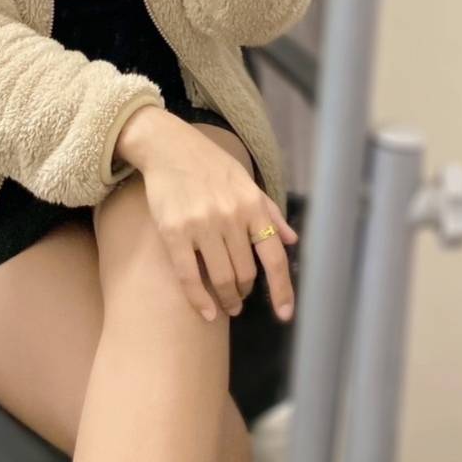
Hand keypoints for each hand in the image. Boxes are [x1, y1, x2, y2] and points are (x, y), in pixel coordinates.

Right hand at [134, 114, 298, 322]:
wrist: (169, 147)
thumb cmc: (210, 165)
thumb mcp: (246, 182)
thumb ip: (269, 212)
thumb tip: (292, 241)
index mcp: (252, 205)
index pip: (273, 257)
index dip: (282, 289)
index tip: (285, 314)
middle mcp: (231, 216)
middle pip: (246, 273)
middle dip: (246, 291)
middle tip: (241, 296)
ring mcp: (202, 225)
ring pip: (222, 278)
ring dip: (228, 298)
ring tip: (228, 304)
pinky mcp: (174, 233)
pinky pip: (189, 277)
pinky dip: (199, 301)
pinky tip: (207, 313)